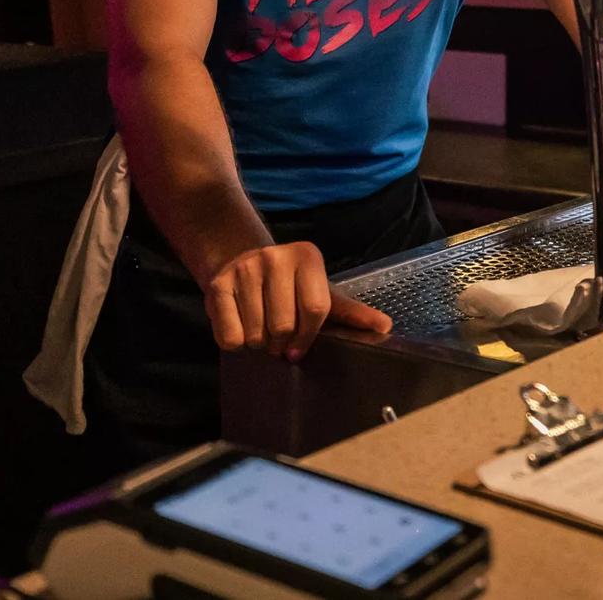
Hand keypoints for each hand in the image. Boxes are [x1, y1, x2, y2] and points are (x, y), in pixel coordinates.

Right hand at [205, 241, 391, 361]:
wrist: (241, 259)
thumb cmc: (289, 285)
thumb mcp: (321, 292)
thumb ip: (350, 312)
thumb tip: (386, 327)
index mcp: (307, 257)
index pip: (315, 309)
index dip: (307, 336)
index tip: (300, 346)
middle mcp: (275, 256)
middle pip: (283, 326)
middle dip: (281, 343)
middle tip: (277, 337)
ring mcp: (245, 268)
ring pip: (256, 335)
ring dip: (258, 343)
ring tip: (259, 327)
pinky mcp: (217, 285)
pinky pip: (230, 338)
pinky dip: (235, 342)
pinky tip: (239, 323)